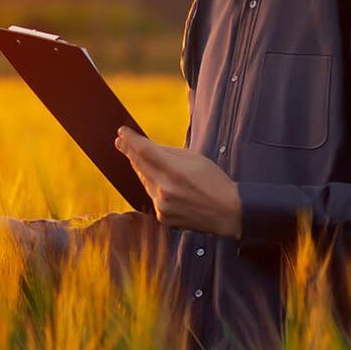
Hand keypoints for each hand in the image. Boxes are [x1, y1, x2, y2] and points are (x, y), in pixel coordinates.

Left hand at [114, 126, 243, 238]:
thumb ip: (168, 153)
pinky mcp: (163, 217)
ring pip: (144, 182)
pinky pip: (152, 197)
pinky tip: (160, 183)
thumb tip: (147, 147)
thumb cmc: (215, 182)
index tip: (121, 132)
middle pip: (139, 166)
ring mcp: (162, 206)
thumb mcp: (195, 159)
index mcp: (175, 171)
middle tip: (120, 142)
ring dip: (142, 170)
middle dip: (129, 152)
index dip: (130, 140)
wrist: (230, 212)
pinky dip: (154, 188)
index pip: (144, 151)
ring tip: (139, 159)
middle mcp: (165, 190)